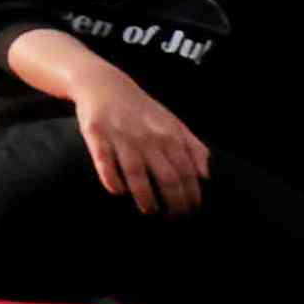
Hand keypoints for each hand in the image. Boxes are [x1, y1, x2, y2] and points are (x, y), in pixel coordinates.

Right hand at [64, 55, 212, 212]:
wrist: (103, 84)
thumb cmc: (142, 109)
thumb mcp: (174, 123)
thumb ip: (194, 147)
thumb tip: (206, 176)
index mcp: (170, 135)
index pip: (187, 173)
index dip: (191, 195)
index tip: (191, 211)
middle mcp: (148, 137)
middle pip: (166, 177)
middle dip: (173, 203)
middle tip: (173, 219)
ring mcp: (122, 137)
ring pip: (137, 174)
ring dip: (145, 197)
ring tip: (149, 211)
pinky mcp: (97, 135)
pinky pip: (105, 162)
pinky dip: (112, 179)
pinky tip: (117, 192)